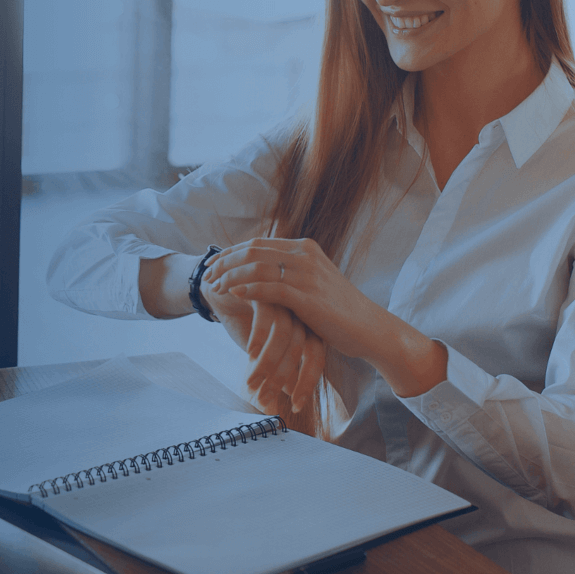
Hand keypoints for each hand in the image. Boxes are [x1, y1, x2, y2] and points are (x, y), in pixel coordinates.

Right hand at [201, 279, 324, 413]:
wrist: (218, 286)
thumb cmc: (243, 319)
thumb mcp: (260, 348)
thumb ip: (275, 368)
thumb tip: (280, 402)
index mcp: (306, 322)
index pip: (316, 354)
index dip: (307, 382)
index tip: (296, 405)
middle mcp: (298, 308)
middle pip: (301, 346)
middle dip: (282, 377)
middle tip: (265, 400)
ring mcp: (283, 296)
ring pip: (283, 334)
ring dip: (267, 363)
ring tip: (252, 383)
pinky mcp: (264, 287)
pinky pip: (267, 316)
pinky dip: (259, 338)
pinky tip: (250, 354)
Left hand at [203, 238, 447, 396]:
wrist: (370, 329)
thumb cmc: (339, 312)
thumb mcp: (314, 284)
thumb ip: (291, 274)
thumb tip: (263, 273)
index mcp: (305, 248)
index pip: (257, 244)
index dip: (230, 254)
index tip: (211, 266)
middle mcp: (305, 255)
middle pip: (252, 251)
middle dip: (224, 263)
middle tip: (205, 277)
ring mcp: (307, 274)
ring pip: (257, 267)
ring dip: (230, 276)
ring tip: (212, 288)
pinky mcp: (307, 296)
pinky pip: (269, 288)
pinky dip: (246, 289)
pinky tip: (230, 295)